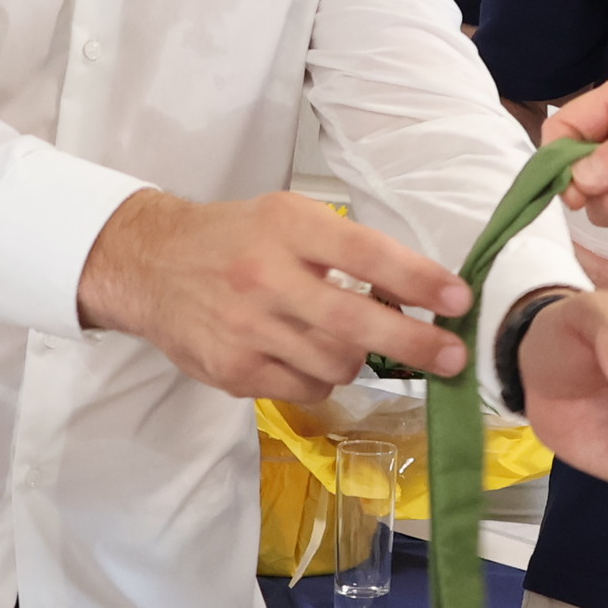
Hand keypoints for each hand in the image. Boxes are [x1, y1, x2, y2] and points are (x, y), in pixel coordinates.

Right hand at [75, 189, 470, 399]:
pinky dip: (319, 377)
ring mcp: (247, 329)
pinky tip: (303, 354)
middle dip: (414, 343)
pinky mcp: (233, 371)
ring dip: (357, 358)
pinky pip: (305, 388)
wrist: (150, 266)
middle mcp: (265, 277)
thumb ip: (344, 248)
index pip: (364, 255)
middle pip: (355, 323)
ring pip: (336, 364)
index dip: (417, 279)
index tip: (458, 300)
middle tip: (453, 356)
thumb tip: (418, 289)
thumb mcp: (287, 219)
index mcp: (286, 227)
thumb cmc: (236, 239)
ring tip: (344, 340)